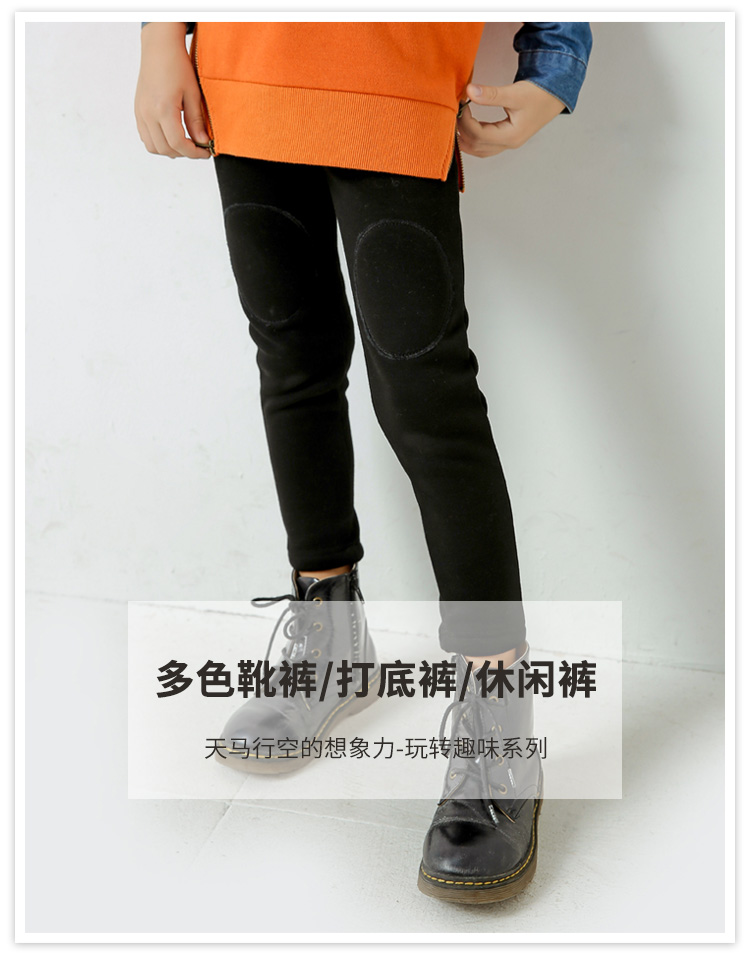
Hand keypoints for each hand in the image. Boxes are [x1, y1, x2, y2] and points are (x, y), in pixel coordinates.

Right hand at [134, 23, 211, 158]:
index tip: (206, 152)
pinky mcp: (138, 111)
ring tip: (185, 144)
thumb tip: (203, 142)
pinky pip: (146, 137)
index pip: (178, 143)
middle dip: (184, 153)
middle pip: (165, 149)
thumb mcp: (193, 94)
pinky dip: (159, 143)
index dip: (194, 153)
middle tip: (198, 149)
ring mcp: (140, 113)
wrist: (159, 49)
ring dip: (170, 151)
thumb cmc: (177, 66)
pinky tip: (171, 136)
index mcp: (163, 109)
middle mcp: (148, 114)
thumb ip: (196, 121)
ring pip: (153, 147)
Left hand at [456, 80, 565, 157]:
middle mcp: (508, 144)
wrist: (554, 97)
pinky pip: (482, 146)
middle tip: (455, 111)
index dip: (465, 121)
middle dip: (461, 130)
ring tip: (458, 119)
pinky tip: (466, 125)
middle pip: (475, 146)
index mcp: (511, 136)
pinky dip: (471, 138)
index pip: (479, 135)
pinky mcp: (505, 140)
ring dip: (464, 137)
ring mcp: (506, 145)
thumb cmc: (538, 95)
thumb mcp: (515, 93)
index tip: (460, 104)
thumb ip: (491, 94)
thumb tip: (469, 91)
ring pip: (477, 150)